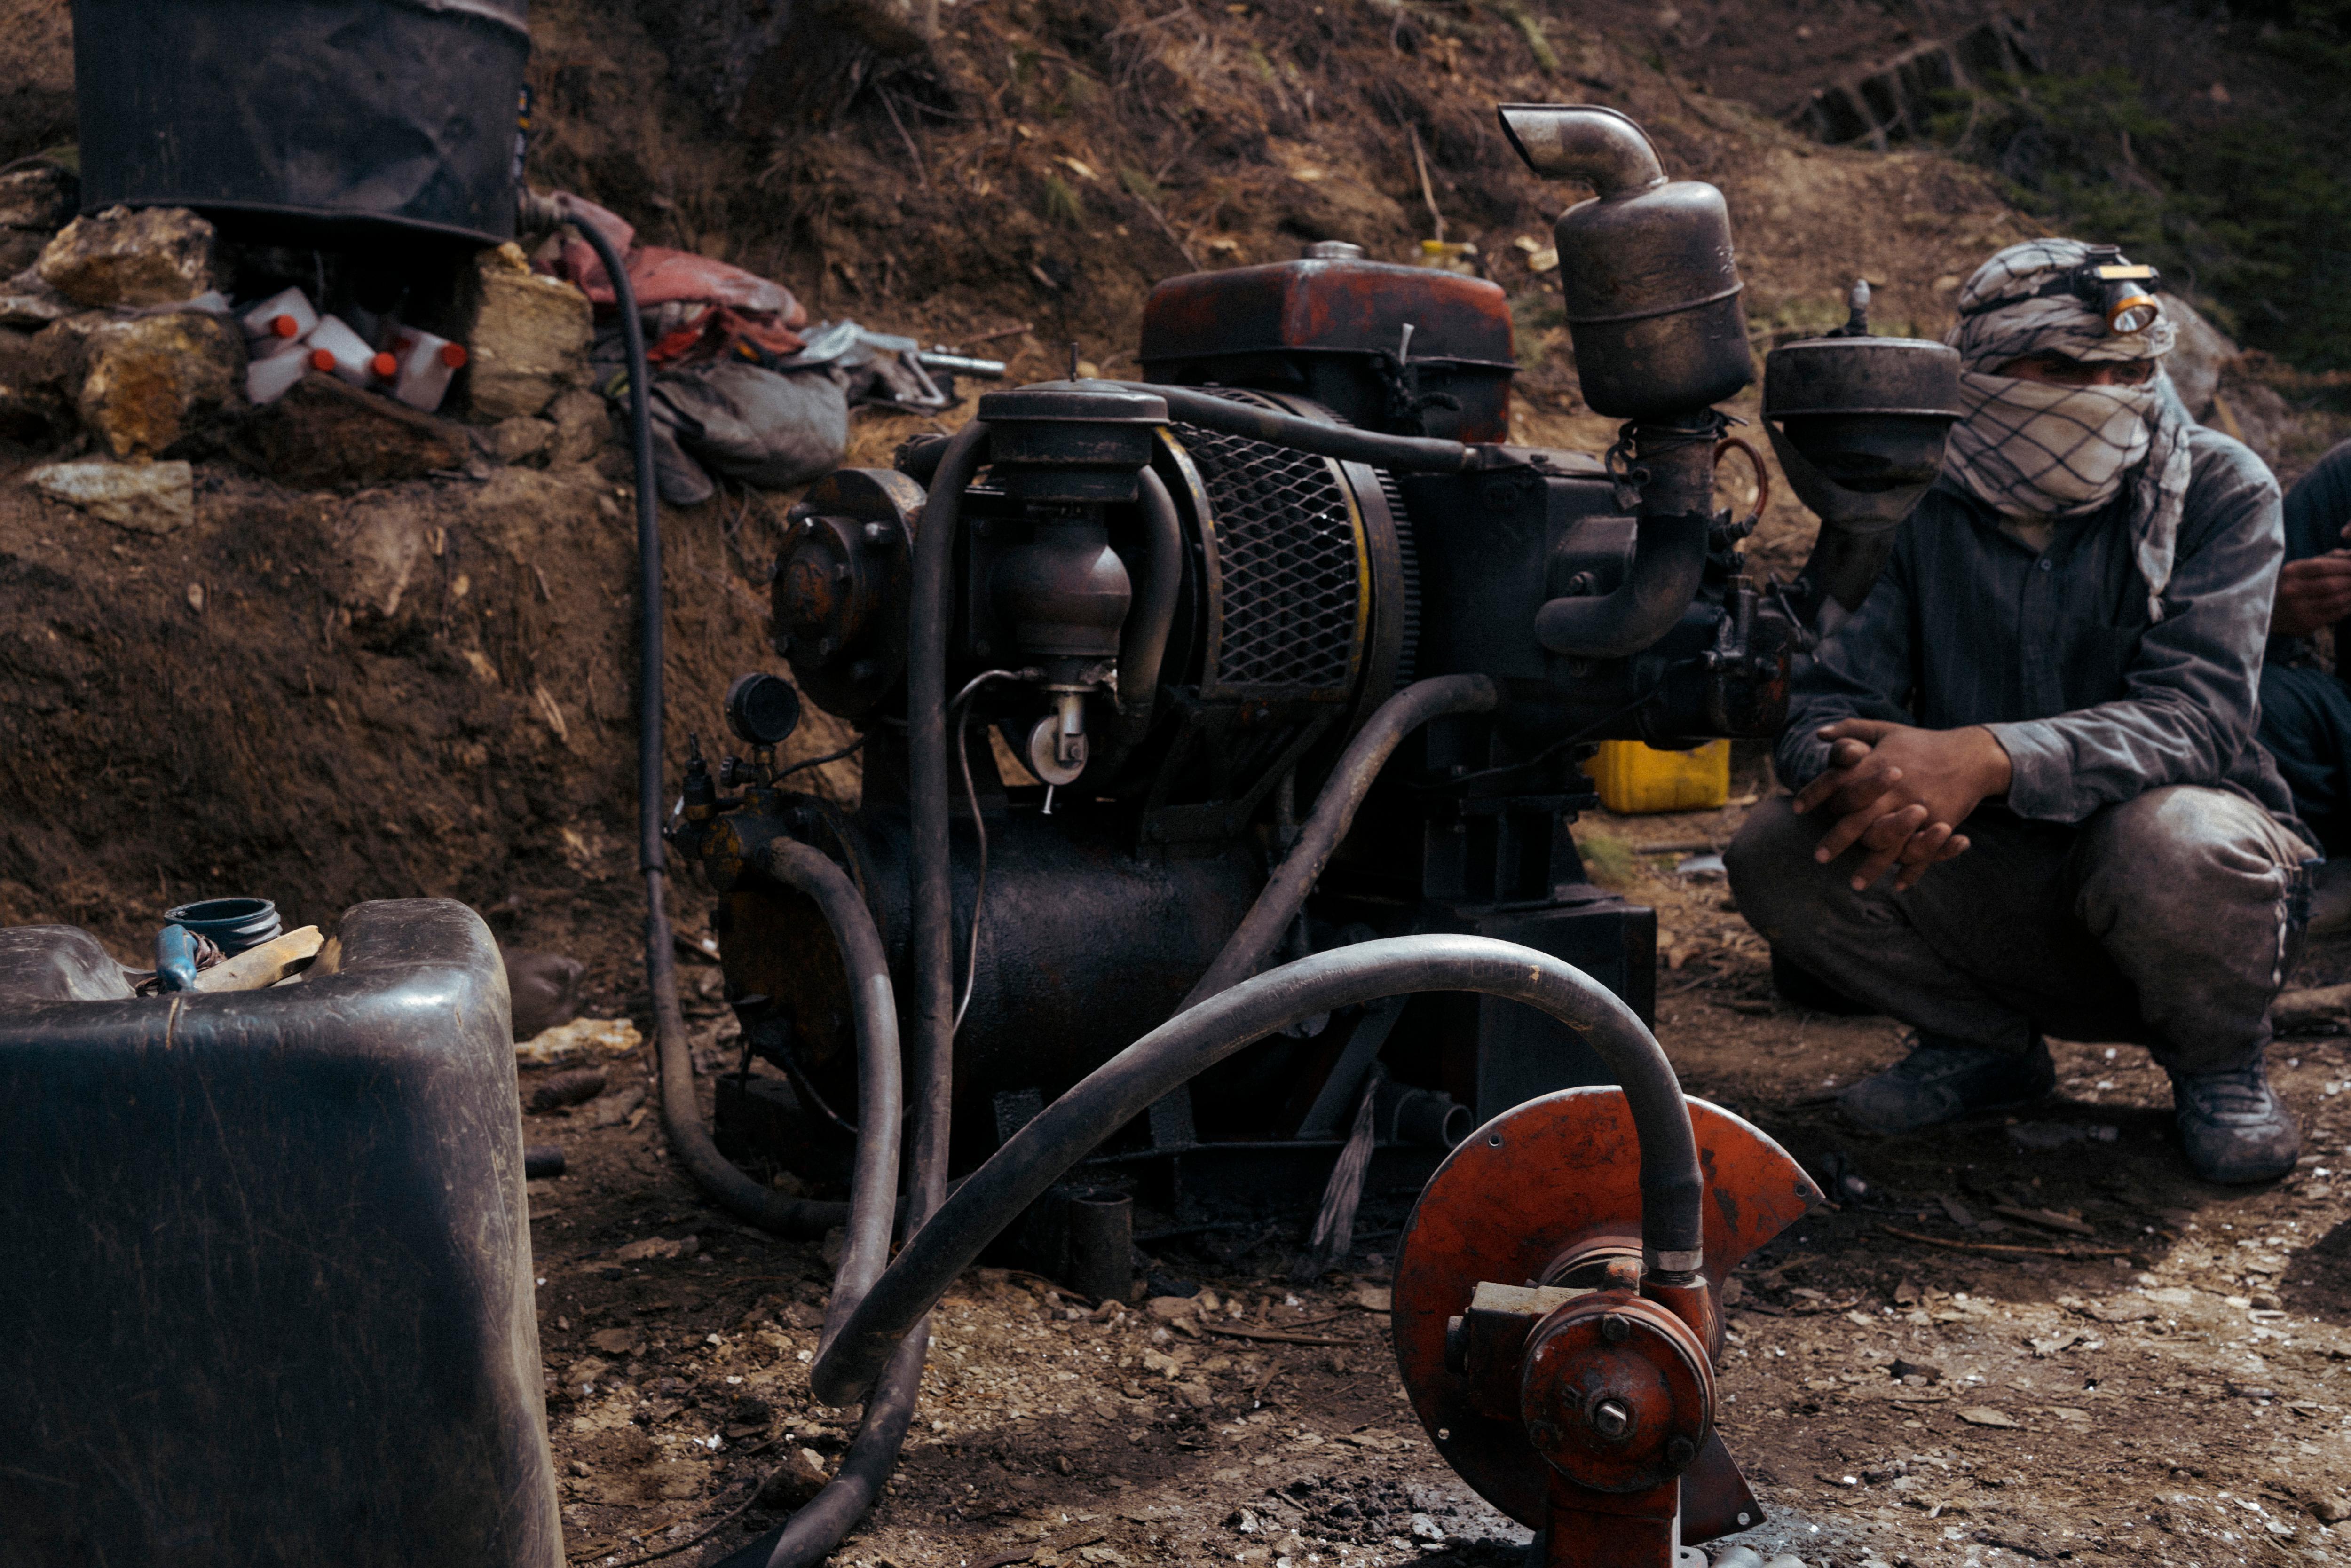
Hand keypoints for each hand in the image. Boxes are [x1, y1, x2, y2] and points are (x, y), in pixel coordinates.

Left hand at [1791, 719, 2013, 891]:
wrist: (1972, 753)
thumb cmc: (1921, 742)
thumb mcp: (1886, 729)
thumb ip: (1850, 730)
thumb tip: (1818, 734)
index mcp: (1877, 765)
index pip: (1837, 781)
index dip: (1814, 794)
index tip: (1795, 808)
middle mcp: (1894, 788)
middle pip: (1858, 818)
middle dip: (1837, 839)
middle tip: (1818, 857)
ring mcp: (1918, 807)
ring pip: (1889, 842)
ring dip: (1872, 866)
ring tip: (1854, 883)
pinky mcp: (1940, 822)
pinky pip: (1923, 852)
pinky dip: (1912, 870)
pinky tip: (1899, 885)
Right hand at [2272, 550, 2350, 638]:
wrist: (2271, 613)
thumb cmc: (2295, 585)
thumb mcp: (2304, 568)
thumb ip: (2329, 559)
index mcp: (2290, 572)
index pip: (2323, 567)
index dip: (2345, 566)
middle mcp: (2291, 591)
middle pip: (2331, 584)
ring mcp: (2297, 609)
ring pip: (2336, 600)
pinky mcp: (2306, 623)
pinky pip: (2336, 614)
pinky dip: (2349, 607)